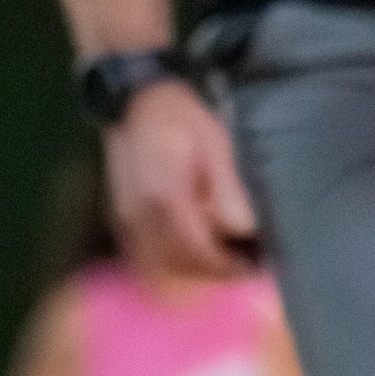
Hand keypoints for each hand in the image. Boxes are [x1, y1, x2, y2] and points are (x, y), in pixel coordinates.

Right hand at [107, 83, 259, 278]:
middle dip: (213, 271)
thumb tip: (246, 230)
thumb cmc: (181, 120)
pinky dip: (169, 263)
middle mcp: (140, 216)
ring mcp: (126, 220)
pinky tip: (192, 251)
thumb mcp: (216, 146)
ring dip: (191, 271)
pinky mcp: (120, 220)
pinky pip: (144, 257)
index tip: (253, 267)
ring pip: (159, 268)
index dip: (228, 267)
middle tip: (244, 266)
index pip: (199, 252)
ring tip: (221, 260)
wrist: (137, 104)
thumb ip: (229, 192)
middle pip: (179, 266)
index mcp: (166, 198)